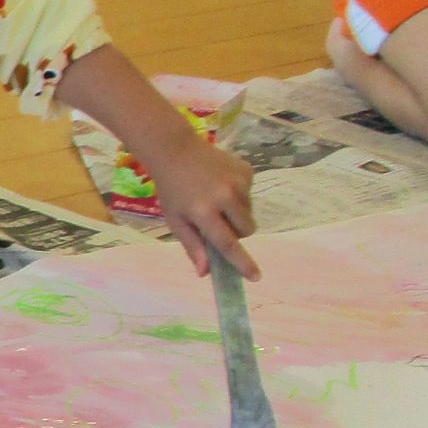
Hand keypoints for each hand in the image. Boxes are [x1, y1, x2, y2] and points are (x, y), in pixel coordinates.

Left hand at [141, 135, 258, 277]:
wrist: (176, 150)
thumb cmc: (172, 190)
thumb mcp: (176, 220)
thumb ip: (192, 246)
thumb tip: (205, 272)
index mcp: (204, 212)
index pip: (228, 243)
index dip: (242, 262)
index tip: (255, 277)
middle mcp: (225, 196)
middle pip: (246, 230)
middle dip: (236, 233)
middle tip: (216, 222)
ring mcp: (239, 182)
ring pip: (249, 213)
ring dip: (236, 214)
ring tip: (214, 198)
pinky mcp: (247, 170)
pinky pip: (250, 195)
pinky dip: (238, 196)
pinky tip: (220, 184)